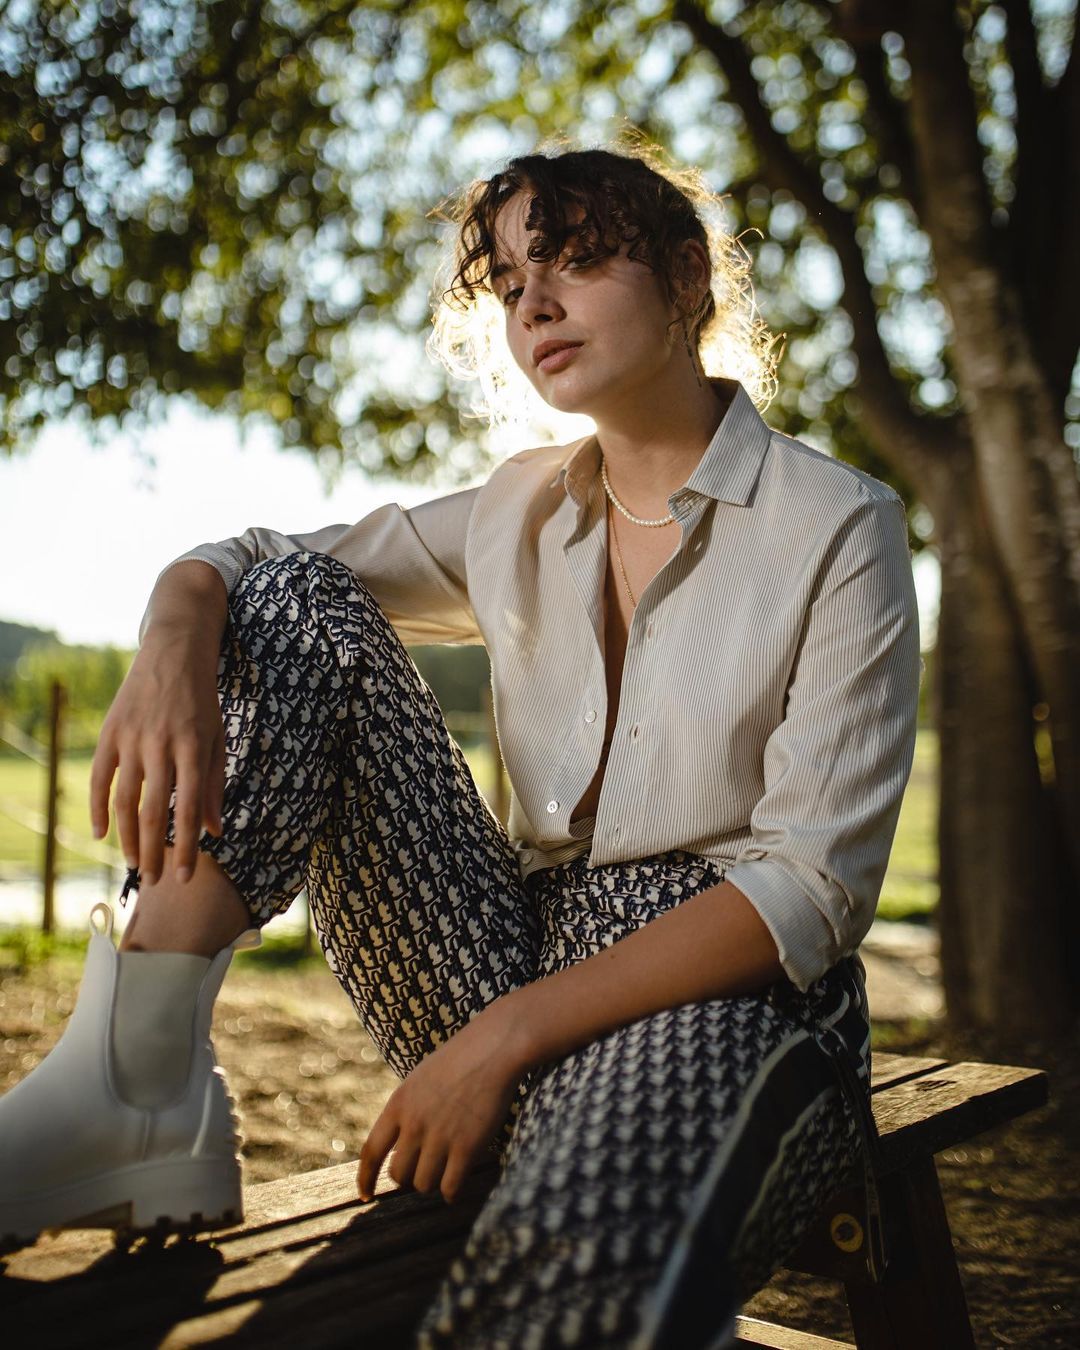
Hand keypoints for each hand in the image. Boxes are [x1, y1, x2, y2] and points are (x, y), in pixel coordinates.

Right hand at [89, 624, 225, 885]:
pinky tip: (101, 833)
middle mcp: (162, 746)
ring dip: (127, 837)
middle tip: (155, 881)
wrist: (175, 651)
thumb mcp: (218, 737)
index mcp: (194, 749)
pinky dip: (98, 807)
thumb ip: (214, 785)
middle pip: (153, 812)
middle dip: (154, 852)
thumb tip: (214, 831)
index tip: (185, 877)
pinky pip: (100, 778)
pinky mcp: (111, 732)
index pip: (189, 810)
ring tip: (134, 863)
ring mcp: (133, 738)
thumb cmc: (203, 700)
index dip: (187, 847)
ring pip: (125, 800)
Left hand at [357, 1001, 532, 1204]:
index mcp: (399, 1104)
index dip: (365, 1178)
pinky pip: (450, 1187)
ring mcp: (440, 1137)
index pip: (371, 1151)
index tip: (365, 1196)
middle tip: (425, 1167)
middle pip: (399, 1175)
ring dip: (433, 1182)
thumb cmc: (459, 1061)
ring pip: (423, 1184)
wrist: (492, 1049)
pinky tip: (456, 1187)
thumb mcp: (419, 1080)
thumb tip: (398, 1143)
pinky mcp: (466, 1147)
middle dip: (410, 1176)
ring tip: (446, 1169)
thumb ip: (406, 1110)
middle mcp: (414, 1124)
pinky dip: (451, 1192)